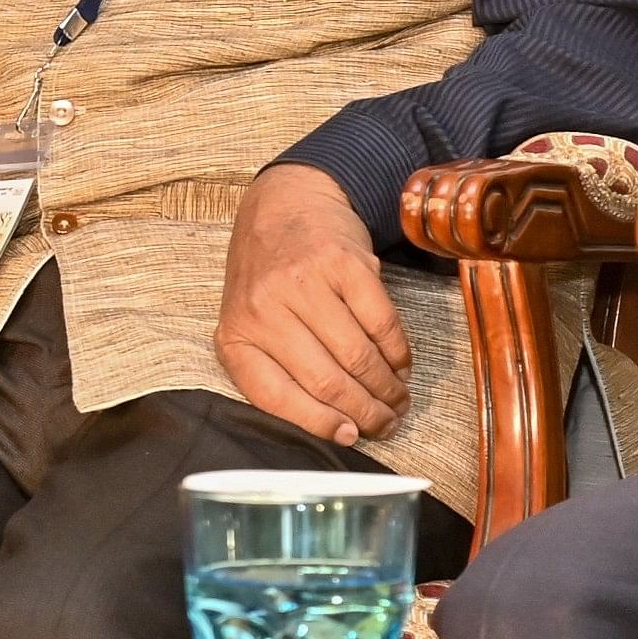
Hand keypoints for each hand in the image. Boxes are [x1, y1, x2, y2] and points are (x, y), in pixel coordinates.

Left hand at [217, 163, 410, 444]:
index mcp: (236, 334)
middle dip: (366, 413)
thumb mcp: (250, 320)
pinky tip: (401, 364)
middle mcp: (264, 308)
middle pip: (326, 381)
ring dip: (387, 387)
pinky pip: (381, 323)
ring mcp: (304, 282)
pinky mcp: (344, 263)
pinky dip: (398, 352)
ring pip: (358, 356)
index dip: (320, 424)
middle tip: (387, 423)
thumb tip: (336, 424)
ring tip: (398, 400)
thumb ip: (275, 366)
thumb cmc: (269, 274)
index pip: (276, 397)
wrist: (286, 201)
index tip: (351, 437)